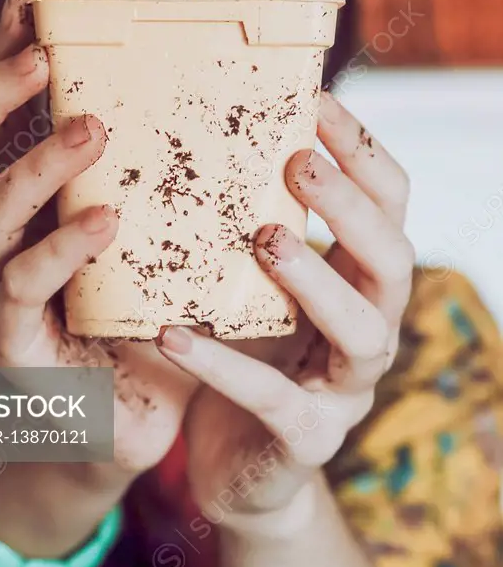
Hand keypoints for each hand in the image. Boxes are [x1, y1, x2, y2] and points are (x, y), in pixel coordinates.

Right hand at [0, 0, 195, 518]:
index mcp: (10, 200)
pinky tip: (108, 222)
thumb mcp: (147, 221)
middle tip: (43, 58)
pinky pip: (22, 288)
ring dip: (36, 166)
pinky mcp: (16, 346)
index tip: (31, 9)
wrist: (143, 411)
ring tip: (92, 130)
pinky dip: (62, 248)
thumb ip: (148, 163)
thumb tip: (194, 79)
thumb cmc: (147, 302)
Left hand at [156, 91, 414, 534]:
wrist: (239, 466)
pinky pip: (272, 400)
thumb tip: (198, 136)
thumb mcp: (254, 284)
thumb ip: (250, 225)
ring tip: (265, 239)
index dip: (362, 151)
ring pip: (358, 331)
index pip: (389, 204)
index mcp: (361, 281)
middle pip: (394, 260)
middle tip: (297, 163)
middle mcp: (371, 329)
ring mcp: (346, 390)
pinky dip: (222, 364)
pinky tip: (172, 331)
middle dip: (351, 208)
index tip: (317, 100)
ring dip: (316, 278)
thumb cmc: (247, 354)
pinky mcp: (307, 440)